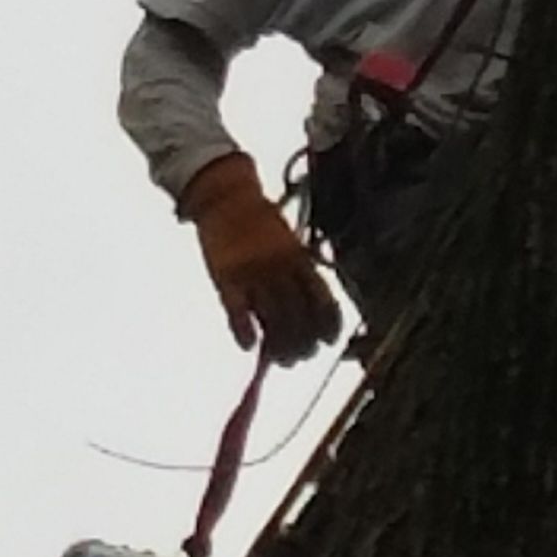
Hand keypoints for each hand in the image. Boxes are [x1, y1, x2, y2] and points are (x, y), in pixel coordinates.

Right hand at [179, 153, 341, 365]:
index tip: (330, 340)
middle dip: (304, 342)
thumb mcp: (288, 241)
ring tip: (281, 360)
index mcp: (299, 257)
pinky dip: (244, 331)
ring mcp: (254, 273)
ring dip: (279, 346)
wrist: (227, 197)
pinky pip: (237, 311)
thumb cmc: (260, 222)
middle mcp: (281, 267)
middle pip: (299, 315)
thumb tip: (311, 311)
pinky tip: (250, 346)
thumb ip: (299, 272)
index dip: (329, 323)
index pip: (322, 297)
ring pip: (273, 318)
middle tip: (302, 356)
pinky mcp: (226, 277)